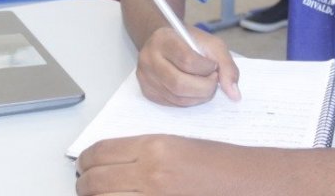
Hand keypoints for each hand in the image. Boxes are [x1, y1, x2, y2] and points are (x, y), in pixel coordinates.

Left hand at [76, 135, 232, 195]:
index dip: (85, 162)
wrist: (250, 183)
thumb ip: (143, 154)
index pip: (99, 153)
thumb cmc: (221, 166)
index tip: (84, 166)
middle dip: (84, 186)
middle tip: (87, 187)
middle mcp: (151, 173)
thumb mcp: (178, 148)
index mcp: (155, 148)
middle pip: (93, 182)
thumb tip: (112, 165)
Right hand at [135, 27, 239, 106]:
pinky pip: (173, 104)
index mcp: (163, 40)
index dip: (206, 68)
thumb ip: (226, 65)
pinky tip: (194, 90)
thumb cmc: (189, 42)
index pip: (187, 60)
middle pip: (179, 84)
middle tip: (213, 80)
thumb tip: (234, 94)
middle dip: (205, 87)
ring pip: (177, 98)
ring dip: (199, 96)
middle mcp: (149, 59)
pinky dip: (189, 101)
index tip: (213, 66)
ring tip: (206, 85)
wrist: (167, 42)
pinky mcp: (148, 92)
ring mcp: (145, 77)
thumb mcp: (211, 44)